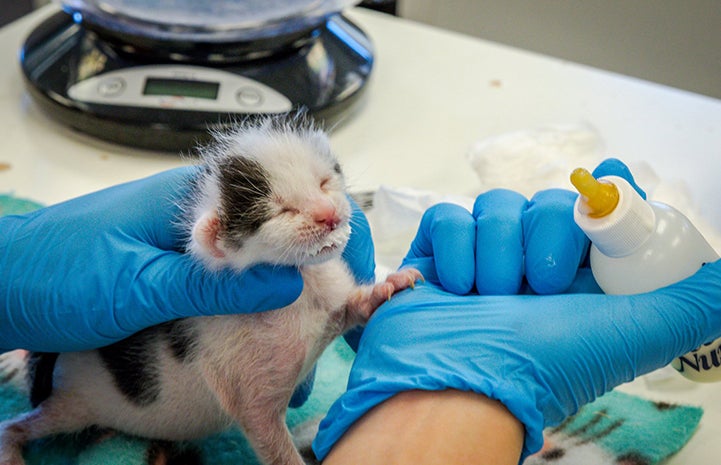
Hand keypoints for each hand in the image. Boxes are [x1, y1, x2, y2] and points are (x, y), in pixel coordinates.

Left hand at [0, 166, 372, 354]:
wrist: (0, 284)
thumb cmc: (56, 277)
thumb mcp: (139, 288)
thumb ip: (214, 282)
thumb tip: (285, 282)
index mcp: (183, 196)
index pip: (264, 188)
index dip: (308, 208)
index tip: (340, 233)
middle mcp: (187, 201)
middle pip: (264, 202)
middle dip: (304, 223)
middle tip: (342, 249)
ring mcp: (181, 223)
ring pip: (248, 225)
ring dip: (283, 243)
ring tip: (322, 260)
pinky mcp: (172, 247)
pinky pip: (226, 248)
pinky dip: (253, 261)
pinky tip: (271, 277)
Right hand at [313, 159, 720, 460]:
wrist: (456, 389)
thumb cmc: (541, 367)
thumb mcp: (628, 336)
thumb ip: (684, 306)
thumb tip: (720, 275)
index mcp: (582, 278)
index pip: (600, 210)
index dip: (607, 192)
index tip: (611, 182)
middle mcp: (534, 263)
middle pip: (548, 201)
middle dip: (547, 233)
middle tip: (542, 283)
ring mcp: (483, 256)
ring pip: (497, 204)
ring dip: (498, 248)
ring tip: (492, 294)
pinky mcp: (438, 254)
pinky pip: (448, 216)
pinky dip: (456, 246)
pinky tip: (458, 286)